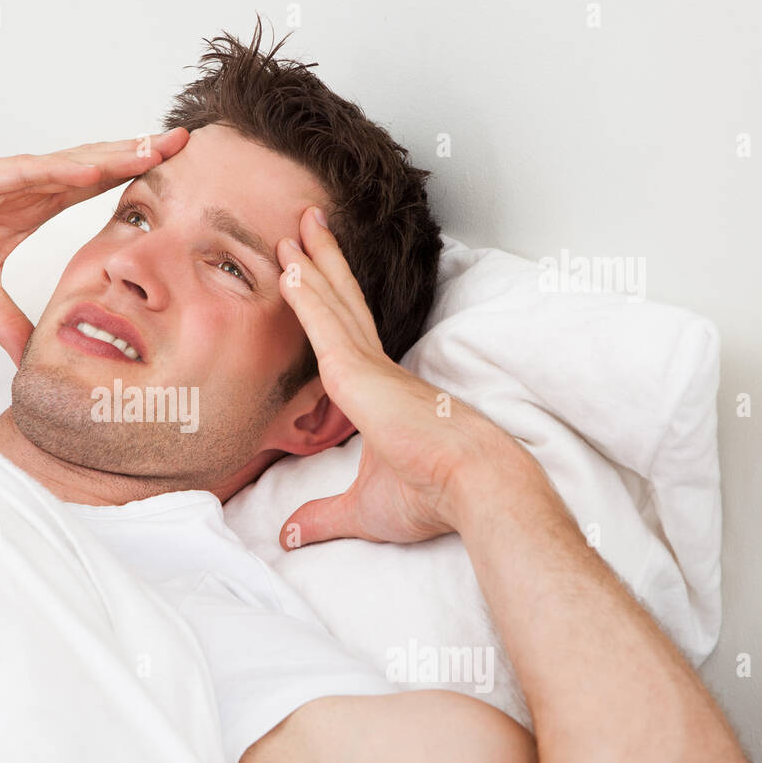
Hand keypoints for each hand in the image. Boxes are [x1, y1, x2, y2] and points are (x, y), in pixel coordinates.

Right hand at [0, 128, 189, 363]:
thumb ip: (9, 326)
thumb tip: (34, 360)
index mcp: (29, 208)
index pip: (95, 191)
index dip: (135, 183)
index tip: (179, 185)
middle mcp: (25, 187)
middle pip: (96, 167)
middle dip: (142, 155)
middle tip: (191, 145)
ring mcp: (3, 180)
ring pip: (71, 162)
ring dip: (115, 152)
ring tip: (160, 144)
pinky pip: (26, 172)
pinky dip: (61, 169)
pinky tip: (95, 165)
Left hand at [275, 206, 531, 546]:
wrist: (474, 490)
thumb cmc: (432, 497)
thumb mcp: (361, 510)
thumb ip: (322, 517)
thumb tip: (291, 536)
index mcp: (384, 393)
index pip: (351, 337)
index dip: (331, 303)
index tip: (315, 274)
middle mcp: (380, 371)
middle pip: (343, 305)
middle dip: (323, 263)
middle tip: (304, 226)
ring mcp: (373, 368)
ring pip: (334, 304)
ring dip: (311, 265)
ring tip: (292, 229)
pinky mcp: (363, 375)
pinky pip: (326, 326)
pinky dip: (305, 296)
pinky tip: (287, 270)